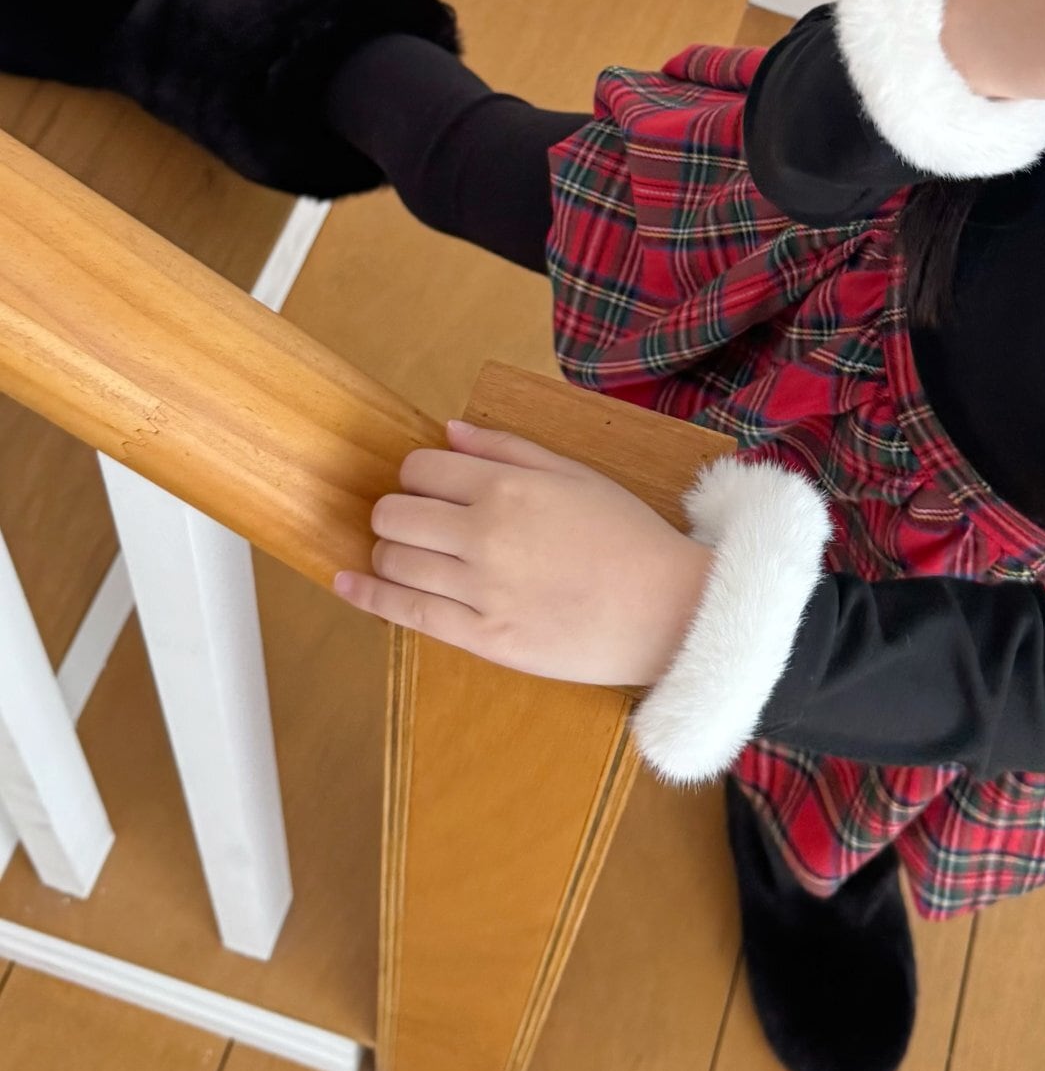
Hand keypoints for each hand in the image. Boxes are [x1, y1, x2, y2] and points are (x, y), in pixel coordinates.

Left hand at [333, 420, 714, 687]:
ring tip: (405, 555)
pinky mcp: (483, 638)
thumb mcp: (578, 476)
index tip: (428, 490)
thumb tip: (448, 432)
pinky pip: (405, 612)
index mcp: (509, 488)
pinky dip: (367, 593)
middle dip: (395, 513)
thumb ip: (508, 450)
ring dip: (388, 552)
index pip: (421, 469)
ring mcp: (481, 590)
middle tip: (415, 524)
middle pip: (394, 514)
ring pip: (394, 560)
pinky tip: (347, 582)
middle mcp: (485, 535)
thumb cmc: (631, 540)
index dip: (417, 477)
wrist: (670, 612)